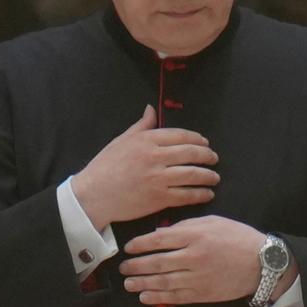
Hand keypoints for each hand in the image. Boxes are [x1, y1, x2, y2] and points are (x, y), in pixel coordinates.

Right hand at [72, 106, 218, 230]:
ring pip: (193, 174)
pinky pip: (187, 195)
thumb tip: (152, 108)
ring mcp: (158, 178)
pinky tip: (207, 193)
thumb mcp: (121, 141)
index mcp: (146, 141)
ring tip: (214, 177)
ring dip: (209, 176)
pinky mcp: (159, 198)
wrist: (92, 195)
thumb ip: (141, 126)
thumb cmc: (105, 167)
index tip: (205, 143)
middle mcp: (155, 157)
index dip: (198, 139)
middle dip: (208, 156)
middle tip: (214, 159)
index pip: (181, 135)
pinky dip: (201, 194)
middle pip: (191, 153)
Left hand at [119, 215, 272, 306]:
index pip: (158, 240)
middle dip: (135, 266)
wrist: (263, 263)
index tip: (128, 248)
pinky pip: (174, 297)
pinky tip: (145, 296)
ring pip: (162, 282)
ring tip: (129, 283)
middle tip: (123, 268)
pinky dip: (157, 297)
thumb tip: (159, 234)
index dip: (139, 245)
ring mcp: (197, 277)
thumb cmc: (238, 238)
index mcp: (196, 235)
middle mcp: (193, 257)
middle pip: (156, 262)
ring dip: (141, 283)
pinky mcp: (202, 294)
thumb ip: (186, 225)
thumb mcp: (214, 222)